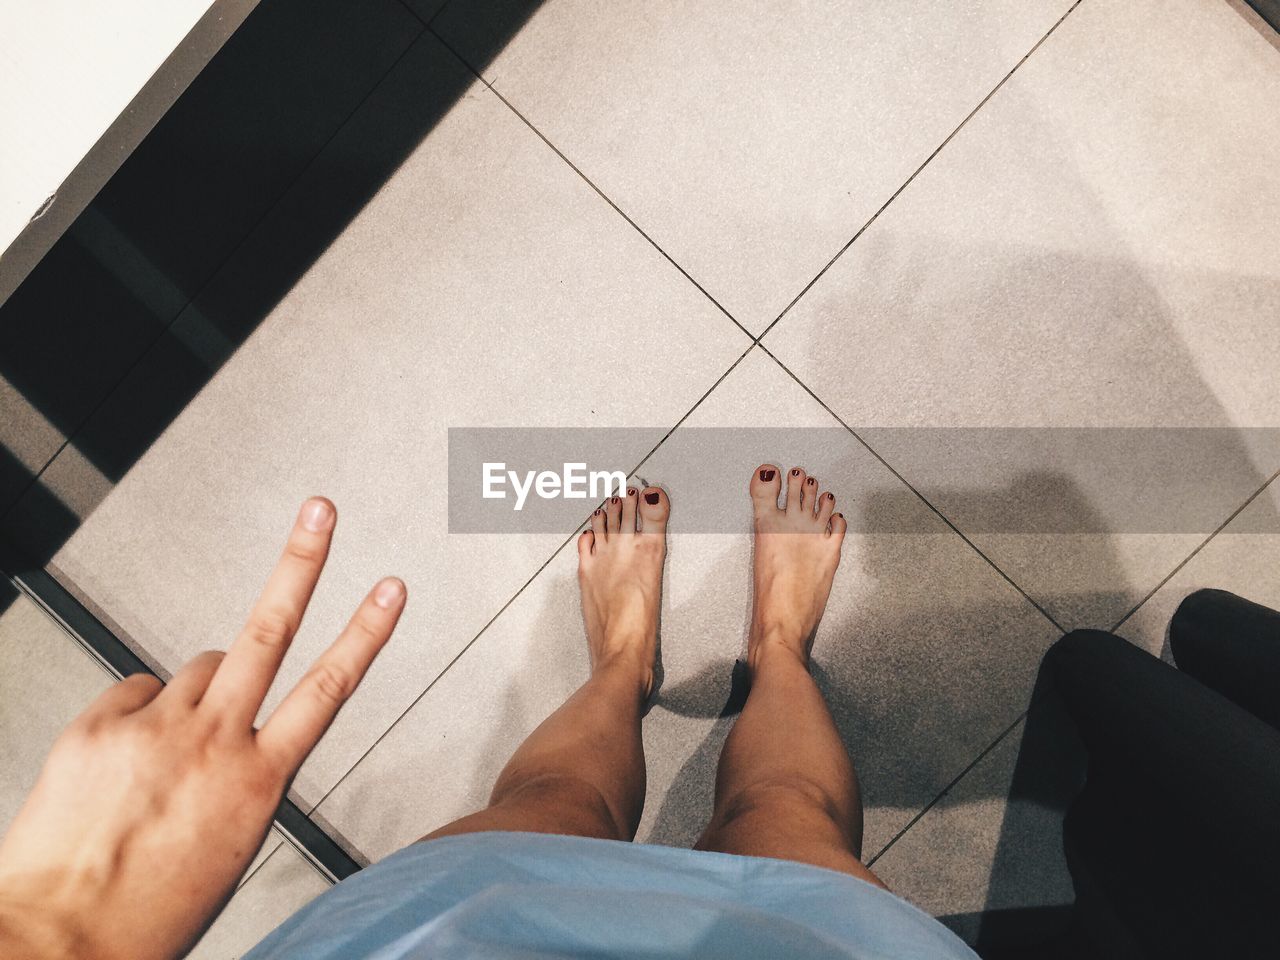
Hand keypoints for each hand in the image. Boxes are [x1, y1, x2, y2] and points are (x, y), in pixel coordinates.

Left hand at [0, 498, 404, 959]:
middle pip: (266, 632)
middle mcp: (210, 743)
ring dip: (200, 688)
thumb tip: (233, 746)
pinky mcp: (99, 726)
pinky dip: (139, 712)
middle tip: (318, 514)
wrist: (56, 942)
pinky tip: (130, 752)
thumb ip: (242, 782)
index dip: (365, 635)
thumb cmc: (146, 914)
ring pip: (197, 668)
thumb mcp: (228, 849)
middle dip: (299, 563)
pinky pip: (134, 691)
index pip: (328, 692)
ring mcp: (153, 729)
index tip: (388, 595)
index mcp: (257, 782)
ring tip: (180, 739)